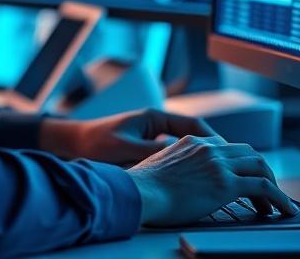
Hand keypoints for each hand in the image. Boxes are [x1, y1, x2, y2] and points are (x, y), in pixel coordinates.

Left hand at [39, 108, 214, 164]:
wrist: (72, 145)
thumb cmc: (95, 143)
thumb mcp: (126, 148)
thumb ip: (152, 153)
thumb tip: (179, 159)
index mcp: (154, 117)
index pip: (193, 125)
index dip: (212, 139)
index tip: (226, 153)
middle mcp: (155, 125)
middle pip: (192, 136)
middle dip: (210, 150)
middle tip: (227, 167)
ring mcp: (151, 137)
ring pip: (183, 148)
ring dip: (197, 159)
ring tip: (214, 175)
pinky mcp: (145, 150)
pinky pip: (171, 157)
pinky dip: (182, 166)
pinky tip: (188, 181)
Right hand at [126, 133, 296, 225]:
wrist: (139, 192)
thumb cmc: (142, 187)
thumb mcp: (160, 165)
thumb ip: (177, 165)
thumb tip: (181, 181)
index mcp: (192, 141)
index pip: (227, 146)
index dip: (241, 162)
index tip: (245, 176)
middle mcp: (208, 148)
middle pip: (249, 152)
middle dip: (262, 171)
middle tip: (267, 189)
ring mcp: (219, 164)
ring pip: (260, 166)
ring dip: (273, 185)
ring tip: (277, 203)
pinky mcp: (226, 184)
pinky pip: (263, 187)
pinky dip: (279, 198)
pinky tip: (283, 209)